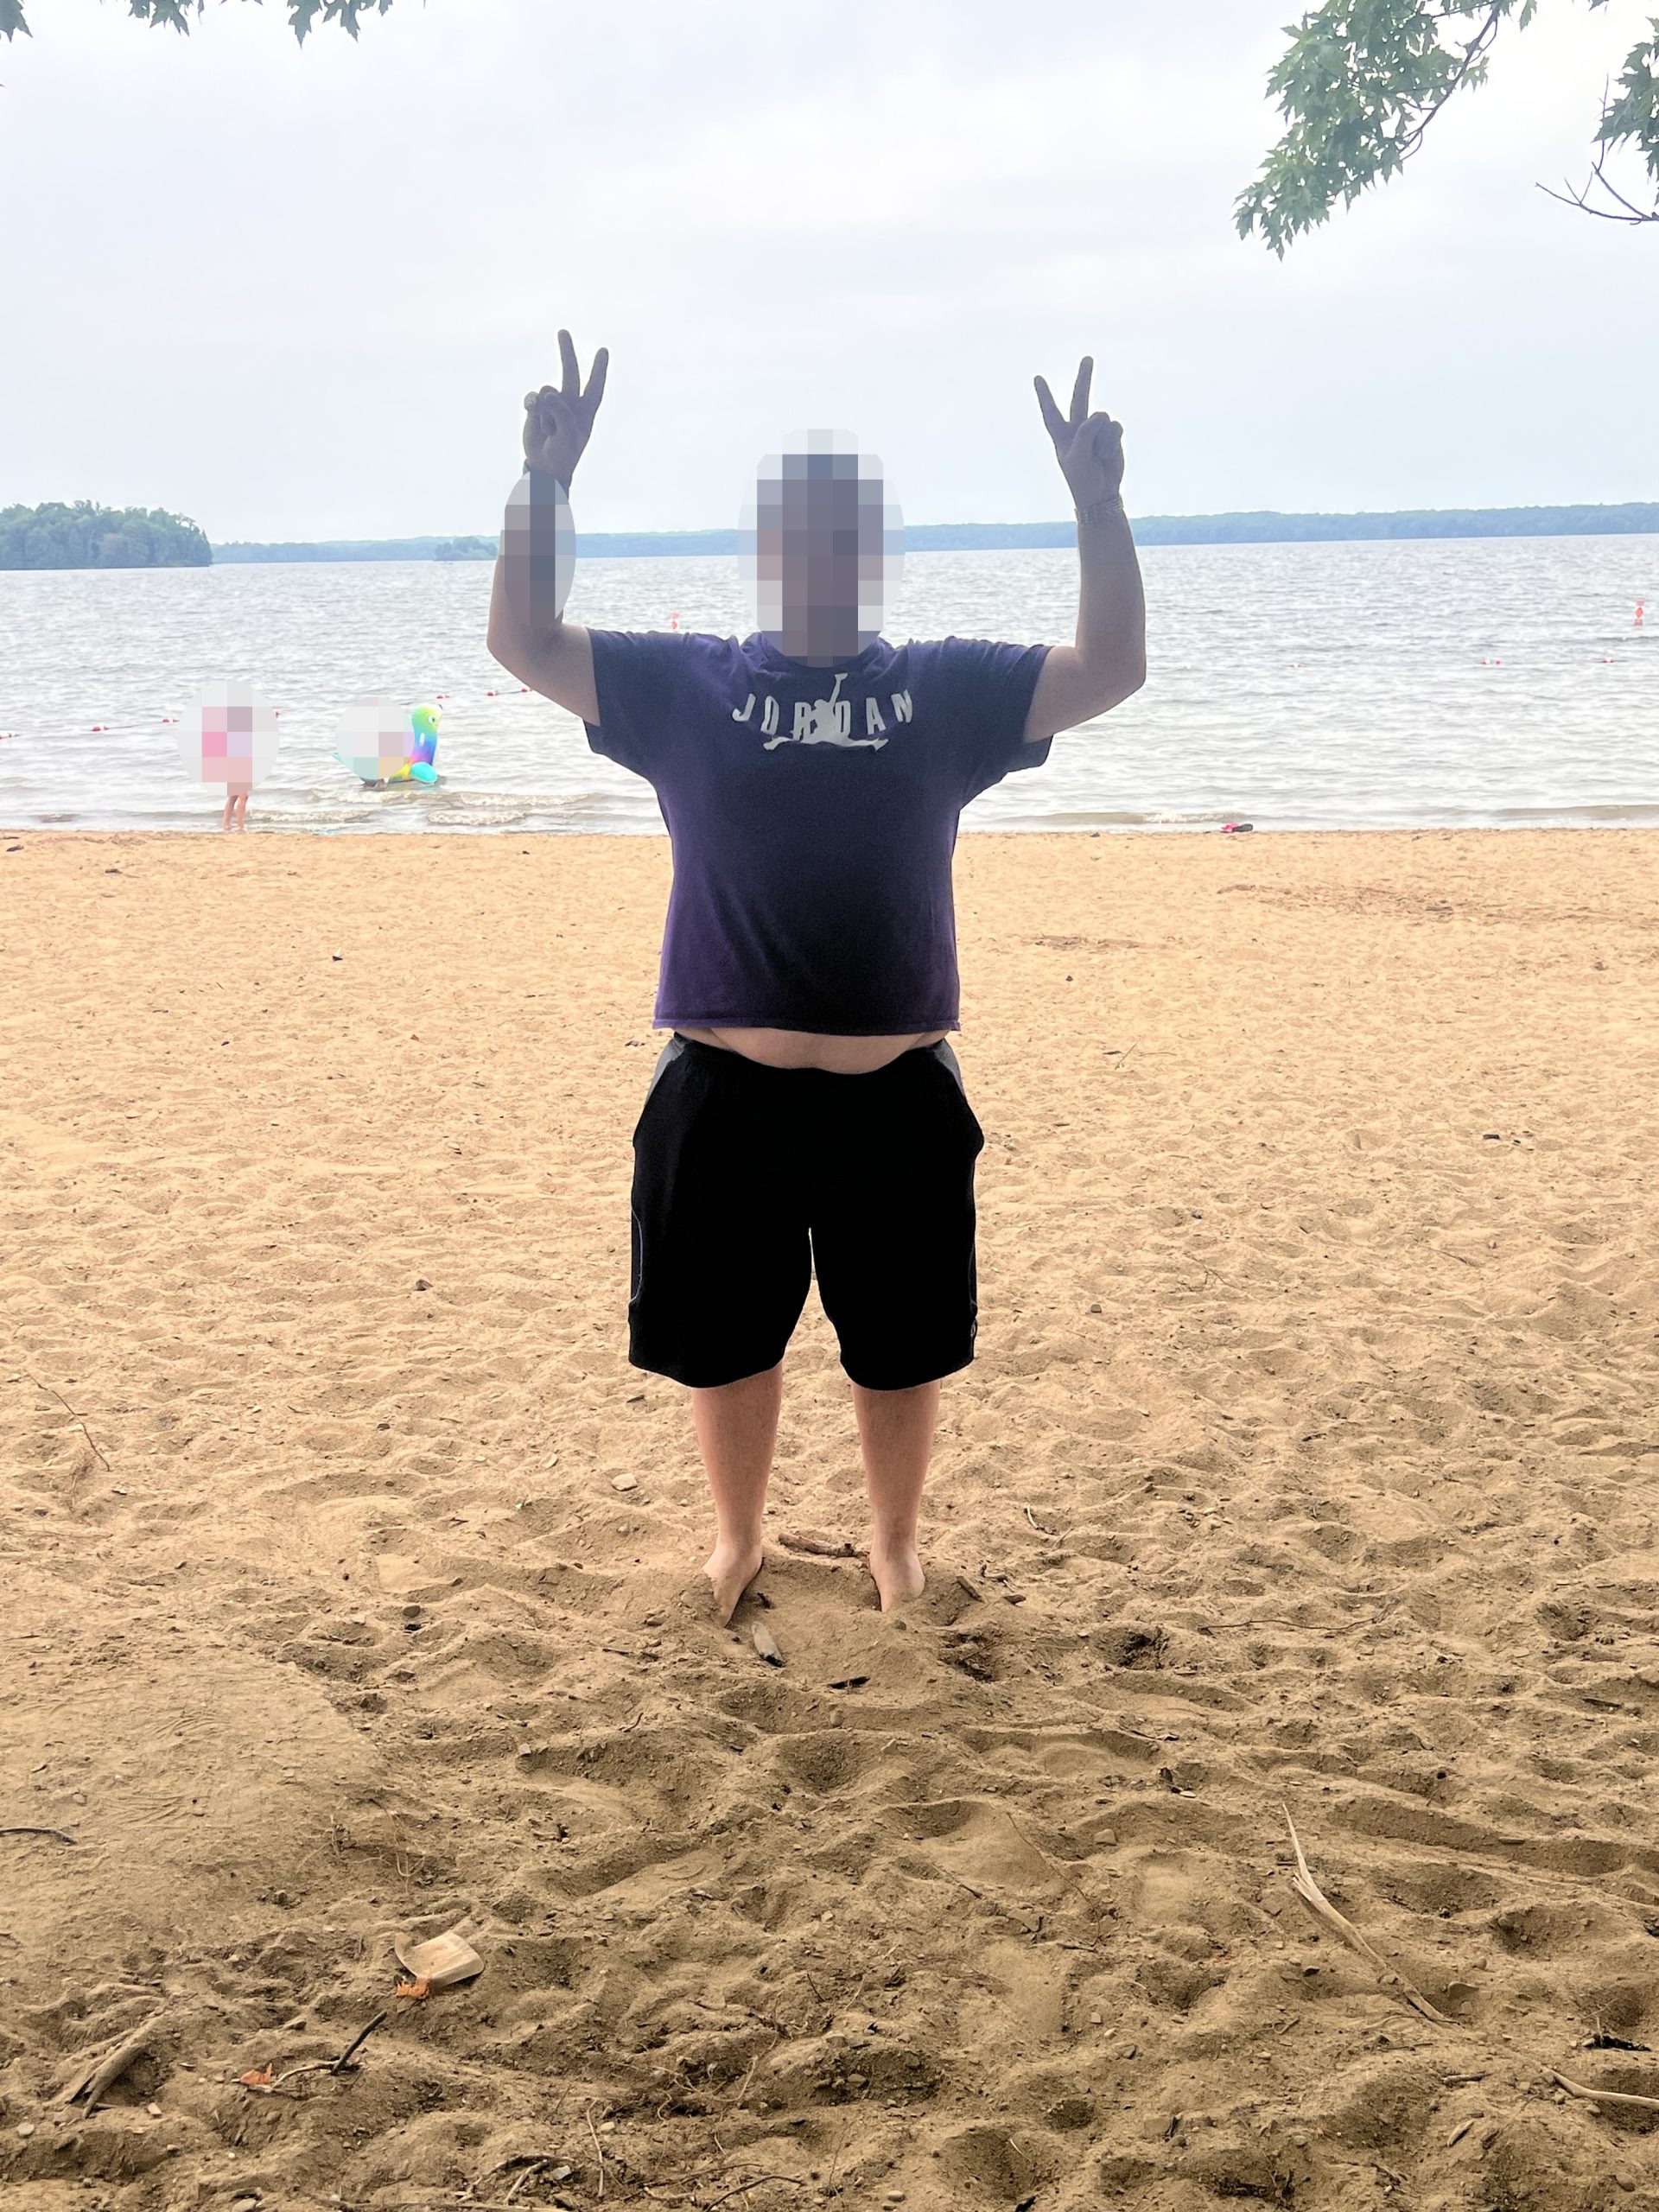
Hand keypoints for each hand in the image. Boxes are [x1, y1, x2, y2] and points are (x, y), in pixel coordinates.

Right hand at [523, 329, 608, 484]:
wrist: (543, 466)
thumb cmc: (563, 454)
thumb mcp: (568, 436)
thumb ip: (562, 413)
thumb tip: (547, 392)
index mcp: (585, 411)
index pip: (595, 387)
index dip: (598, 370)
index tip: (603, 350)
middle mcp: (569, 403)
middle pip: (569, 373)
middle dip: (566, 352)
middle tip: (562, 331)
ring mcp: (551, 404)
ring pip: (547, 393)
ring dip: (546, 415)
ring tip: (549, 431)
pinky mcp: (535, 407)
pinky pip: (532, 397)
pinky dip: (532, 406)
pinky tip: (532, 414)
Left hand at [1034, 356, 1124, 512]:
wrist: (1101, 495)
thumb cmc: (1082, 479)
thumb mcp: (1077, 456)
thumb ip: (1084, 432)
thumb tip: (1100, 415)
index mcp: (1061, 436)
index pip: (1050, 412)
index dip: (1044, 396)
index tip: (1037, 378)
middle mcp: (1078, 429)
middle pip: (1079, 398)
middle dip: (1084, 378)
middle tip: (1088, 358)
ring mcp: (1096, 431)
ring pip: (1102, 418)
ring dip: (1102, 438)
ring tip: (1098, 456)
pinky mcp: (1112, 435)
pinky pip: (1115, 427)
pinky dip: (1113, 441)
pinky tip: (1108, 455)